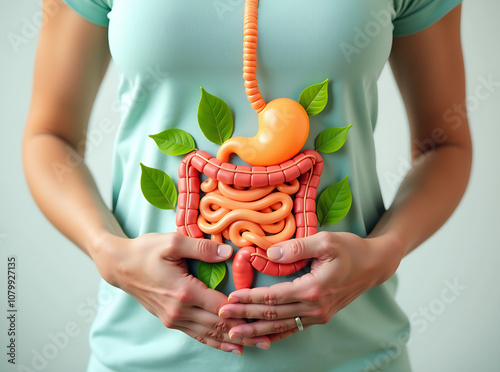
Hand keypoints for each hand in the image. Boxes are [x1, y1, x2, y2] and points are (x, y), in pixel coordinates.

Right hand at [95, 232, 270, 353]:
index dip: (242, 312)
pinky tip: (230, 348)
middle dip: (244, 332)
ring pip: (209, 335)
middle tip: (269, 337)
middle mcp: (180, 311)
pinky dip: (215, 343)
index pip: (221, 307)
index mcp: (184, 292)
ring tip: (257, 345)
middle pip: (219, 326)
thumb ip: (203, 249)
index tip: (263, 316)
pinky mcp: (170, 320)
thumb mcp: (173, 242)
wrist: (120, 265)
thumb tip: (228, 252)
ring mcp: (174, 318)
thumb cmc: (145, 251)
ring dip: (233, 341)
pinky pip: (197, 335)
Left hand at [218, 231, 403, 342]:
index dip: (250, 298)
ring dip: (255, 329)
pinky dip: (275, 334)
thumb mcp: (325, 241)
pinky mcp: (320, 316)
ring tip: (233, 332)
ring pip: (281, 326)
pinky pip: (293, 329)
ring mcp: (318, 315)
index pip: (273, 297)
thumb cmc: (350, 249)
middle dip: (245, 316)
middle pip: (273, 315)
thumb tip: (269, 254)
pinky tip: (260, 338)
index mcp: (313, 289)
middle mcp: (315, 308)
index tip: (230, 297)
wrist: (374, 264)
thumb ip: (296, 247)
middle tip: (222, 316)